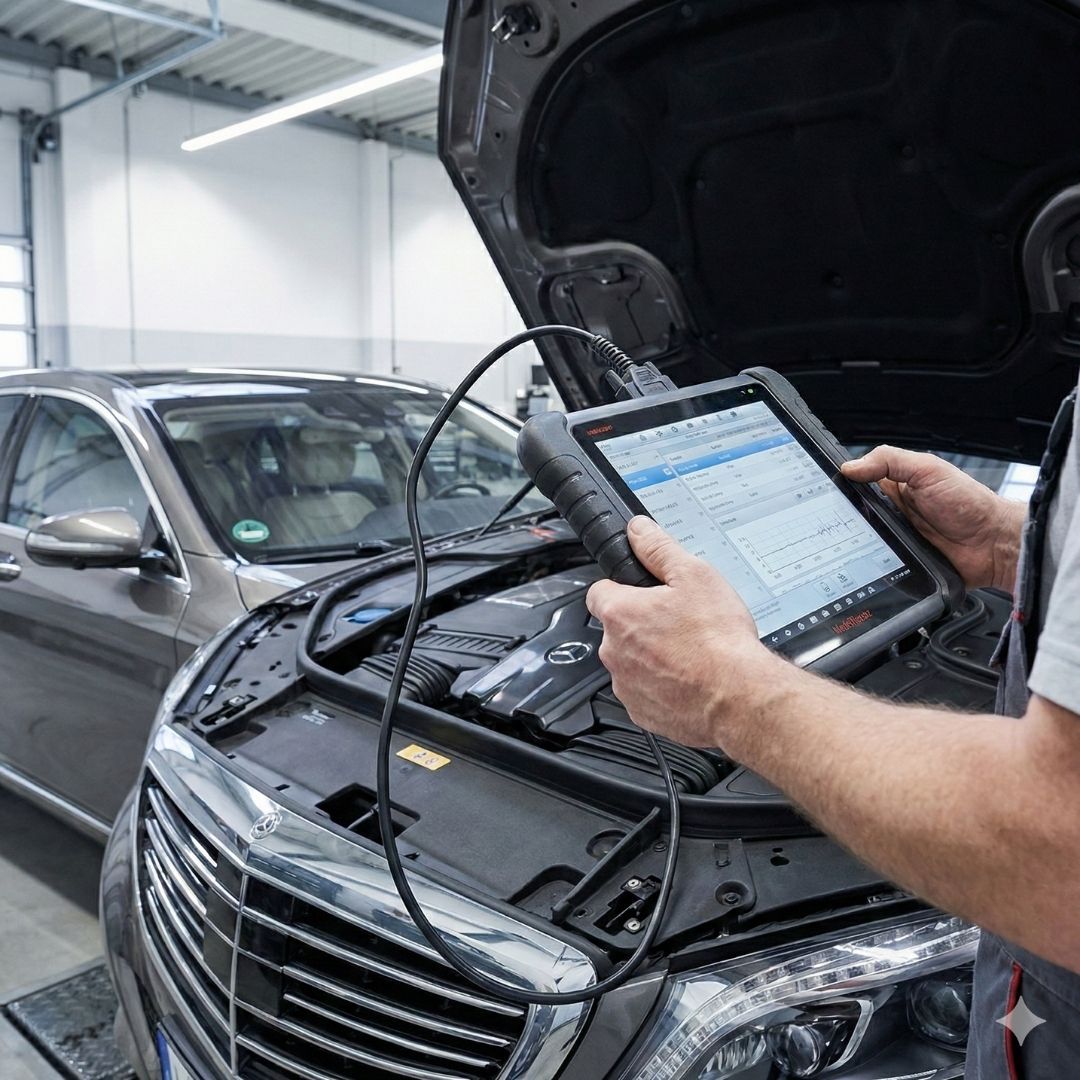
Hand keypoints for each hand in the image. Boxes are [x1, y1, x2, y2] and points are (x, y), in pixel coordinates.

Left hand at [585, 517, 774, 748]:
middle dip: (643, 623)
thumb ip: (659, 549)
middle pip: (618, 628)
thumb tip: (639, 530)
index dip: (623, 587)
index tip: (643, 592)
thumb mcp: (694, 575)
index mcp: (620, 613)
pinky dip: (661, 686)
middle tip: (680, 622)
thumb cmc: (718, 640)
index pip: (599, 590)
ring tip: (689, 651)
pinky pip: (644, 692)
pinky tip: (689, 678)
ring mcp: (625, 684)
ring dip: (651, 656)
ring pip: (631, 661)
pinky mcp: (641, 711)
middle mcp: (614, 651)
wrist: (738, 696)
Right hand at [841, 446, 1025, 591]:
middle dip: (840, 519)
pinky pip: (873, 565)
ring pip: (858, 542)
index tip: (824, 490)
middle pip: (852, 516)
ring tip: (843, 544)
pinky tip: (862, 562)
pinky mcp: (897, 564)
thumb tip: (849, 466)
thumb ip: (889, 461)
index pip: (855, 484)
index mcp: (894, 487)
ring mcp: (893, 539)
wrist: (993, 544)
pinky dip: (867, 564)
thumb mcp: (927, 469)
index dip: (839, 486)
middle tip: (832, 521)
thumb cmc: (969, 504)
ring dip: (851, 544)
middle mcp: (890, 513)